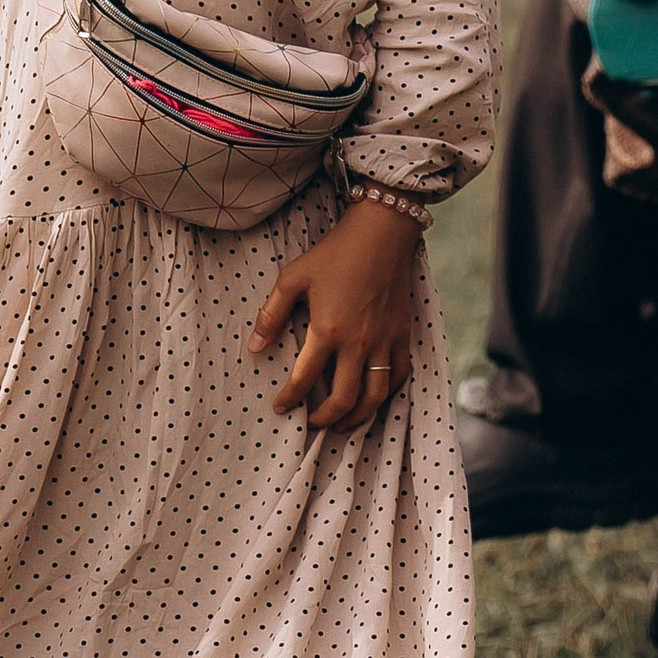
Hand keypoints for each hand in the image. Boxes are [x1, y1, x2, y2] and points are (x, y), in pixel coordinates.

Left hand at [250, 195, 423, 433]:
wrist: (381, 232)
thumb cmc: (334, 253)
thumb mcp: (293, 278)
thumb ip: (271, 314)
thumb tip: (255, 347)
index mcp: (327, 330)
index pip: (304, 380)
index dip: (290, 399)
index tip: (280, 407)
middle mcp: (358, 343)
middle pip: (343, 399)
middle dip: (325, 419)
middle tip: (312, 424)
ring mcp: (384, 341)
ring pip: (375, 396)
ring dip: (358, 417)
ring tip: (343, 424)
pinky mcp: (402, 334)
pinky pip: (399, 375)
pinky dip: (387, 393)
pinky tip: (374, 396)